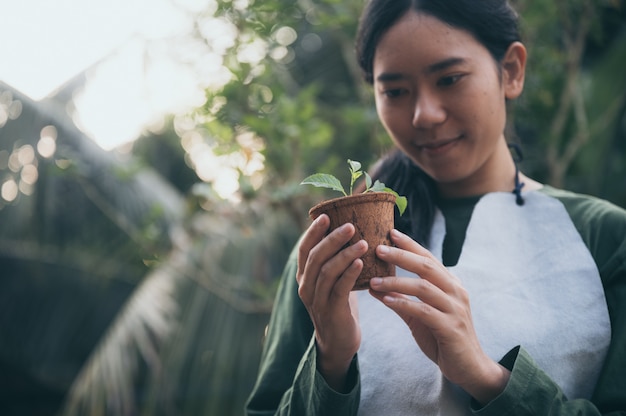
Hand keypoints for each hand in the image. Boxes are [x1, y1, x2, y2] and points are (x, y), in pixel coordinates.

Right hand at [296, 214, 367, 390]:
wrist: (338, 342)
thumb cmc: (338, 305)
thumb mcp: (331, 281)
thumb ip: (334, 261)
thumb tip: (350, 231)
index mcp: (304, 276)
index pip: (304, 249)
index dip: (313, 232)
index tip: (326, 215)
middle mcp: (306, 287)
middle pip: (315, 257)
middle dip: (332, 239)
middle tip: (350, 225)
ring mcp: (317, 301)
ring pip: (327, 272)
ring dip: (345, 255)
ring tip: (362, 242)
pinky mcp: (332, 312)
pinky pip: (339, 289)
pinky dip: (349, 274)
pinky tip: (360, 263)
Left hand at [370, 229, 509, 403]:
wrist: (468, 367)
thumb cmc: (442, 338)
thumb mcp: (418, 316)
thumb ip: (399, 300)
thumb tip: (373, 286)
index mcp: (450, 284)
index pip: (428, 258)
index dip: (410, 245)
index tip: (390, 232)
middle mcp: (455, 292)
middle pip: (427, 266)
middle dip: (401, 255)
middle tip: (378, 248)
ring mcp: (455, 309)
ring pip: (424, 287)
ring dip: (396, 282)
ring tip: (373, 280)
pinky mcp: (451, 327)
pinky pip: (424, 311)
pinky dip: (404, 304)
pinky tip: (386, 300)